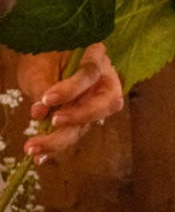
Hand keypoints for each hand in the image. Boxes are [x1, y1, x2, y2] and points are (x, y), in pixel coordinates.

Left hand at [16, 43, 123, 164]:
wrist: (43, 60)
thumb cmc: (44, 55)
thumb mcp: (41, 66)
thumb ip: (43, 86)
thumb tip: (41, 113)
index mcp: (95, 56)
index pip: (90, 73)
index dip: (71, 88)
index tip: (47, 99)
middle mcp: (103, 80)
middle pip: (104, 103)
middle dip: (79, 117)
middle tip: (53, 122)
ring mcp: (95, 101)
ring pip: (87, 124)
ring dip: (60, 139)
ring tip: (34, 147)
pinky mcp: (83, 118)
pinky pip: (74, 133)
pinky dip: (56, 145)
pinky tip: (40, 156)